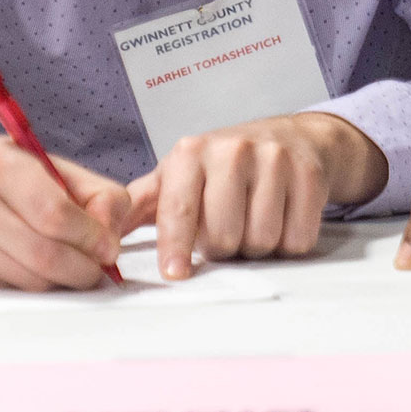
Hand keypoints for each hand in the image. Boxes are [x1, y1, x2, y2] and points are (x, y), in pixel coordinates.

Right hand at [0, 128, 134, 290]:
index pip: (55, 214)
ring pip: (33, 280)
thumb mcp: (42, 162)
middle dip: (85, 267)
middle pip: (46, 255)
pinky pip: (15, 291)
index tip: (107, 245)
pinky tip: (35, 265)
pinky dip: (36, 284)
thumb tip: (113, 234)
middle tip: (97, 265)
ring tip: (68, 262)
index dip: (92, 237)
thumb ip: (91, 191)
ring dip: (63, 280)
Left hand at [124, 112, 385, 277]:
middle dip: (224, 247)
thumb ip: (140, 206)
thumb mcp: (177, 176)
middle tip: (227, 232)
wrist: (289, 138)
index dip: (175, 246)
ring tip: (252, 222)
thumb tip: (101, 235)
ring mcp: (274, 159)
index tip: (175, 273)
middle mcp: (231, 150)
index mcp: (190, 153)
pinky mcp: (309, 174)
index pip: (179, 209)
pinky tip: (281, 218)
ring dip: (257, 247)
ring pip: (262, 240)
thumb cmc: (222, 167)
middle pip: (224, 236)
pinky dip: (289, 242)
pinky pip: (298, 238)